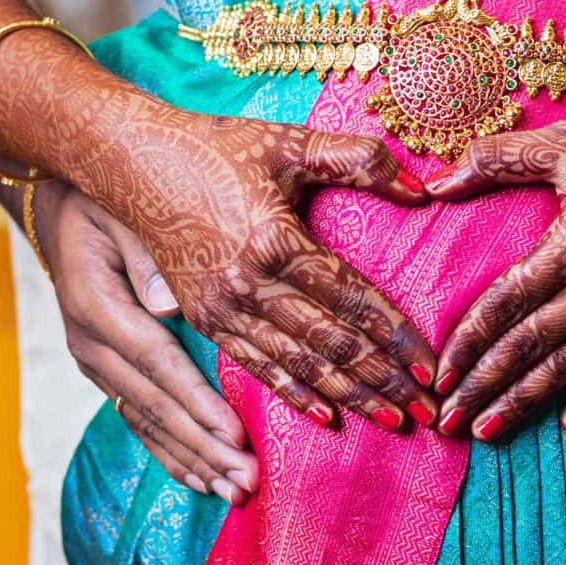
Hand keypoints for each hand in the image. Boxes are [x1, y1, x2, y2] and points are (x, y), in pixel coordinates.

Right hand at [34, 183, 256, 504]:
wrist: (61, 201)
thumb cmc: (103, 196)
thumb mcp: (118, 208)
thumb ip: (144, 253)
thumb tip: (169, 306)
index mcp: (97, 306)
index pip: (156, 362)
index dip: (195, 402)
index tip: (235, 434)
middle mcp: (91, 343)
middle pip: (154, 405)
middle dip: (203, 446)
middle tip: (247, 480)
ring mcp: (96, 362)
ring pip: (146, 421)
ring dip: (192, 460)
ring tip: (233, 494)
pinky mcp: (106, 370)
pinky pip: (139, 419)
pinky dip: (170, 452)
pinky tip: (200, 481)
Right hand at [103, 111, 439, 431]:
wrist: (134, 162)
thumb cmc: (219, 147)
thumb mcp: (291, 143)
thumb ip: (358, 159)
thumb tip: (423, 188)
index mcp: (276, 239)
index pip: (352, 298)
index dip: (395, 336)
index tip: (431, 367)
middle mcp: (249, 282)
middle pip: (330, 342)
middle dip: (382, 380)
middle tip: (427, 411)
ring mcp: (222, 306)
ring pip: (297, 363)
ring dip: (347, 395)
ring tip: (391, 421)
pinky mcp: (203, 318)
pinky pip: (255, 365)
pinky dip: (293, 392)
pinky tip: (326, 417)